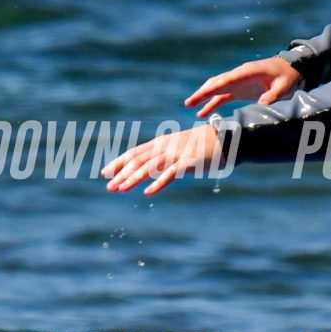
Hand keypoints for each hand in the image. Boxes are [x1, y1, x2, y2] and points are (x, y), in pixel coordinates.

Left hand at [101, 124, 223, 195]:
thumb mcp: (179, 148)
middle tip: (108, 186)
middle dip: (121, 174)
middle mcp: (166, 147)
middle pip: (138, 160)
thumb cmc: (203, 145)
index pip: (135, 153)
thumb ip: (166, 156)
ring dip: (133, 179)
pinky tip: (148, 192)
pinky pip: (170, 174)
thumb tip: (153, 168)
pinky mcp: (188, 163)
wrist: (226, 139)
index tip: (105, 172)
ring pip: (150, 167)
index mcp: (162, 143)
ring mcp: (176, 154)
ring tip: (120, 189)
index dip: (119, 162)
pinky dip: (158, 183)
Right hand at [185, 56, 301, 117]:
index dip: (215, 86)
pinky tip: (202, 113)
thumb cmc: (288, 76)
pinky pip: (221, 96)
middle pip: (217, 82)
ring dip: (203, 96)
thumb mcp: (285, 85)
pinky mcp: (238, 89)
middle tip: (189, 102)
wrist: (290, 69)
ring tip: (189, 105)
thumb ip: (274, 94)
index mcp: (248, 72)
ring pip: (216, 88)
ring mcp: (237, 82)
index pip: (228, 79)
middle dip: (202, 92)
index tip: (202, 93)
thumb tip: (262, 103)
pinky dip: (211, 103)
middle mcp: (239, 75)